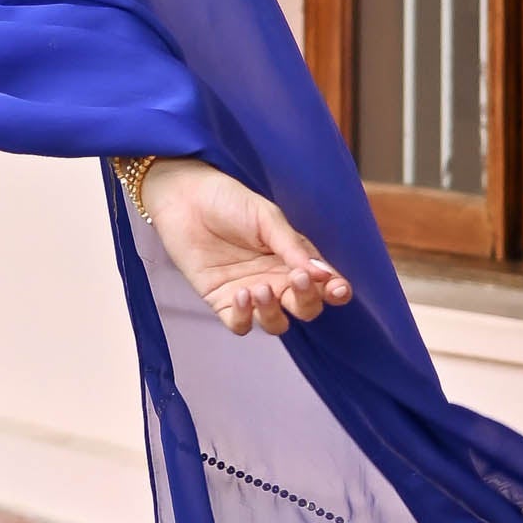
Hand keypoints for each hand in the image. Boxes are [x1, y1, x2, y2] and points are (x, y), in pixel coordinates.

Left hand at [136, 158, 351, 333]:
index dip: (336, 292)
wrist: (184, 198)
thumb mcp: (266, 218)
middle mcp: (276, 280)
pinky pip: (240, 325)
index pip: (324, 284)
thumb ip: (293, 247)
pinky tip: (240, 294)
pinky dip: (244, 317)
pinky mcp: (222, 302)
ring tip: (260, 288)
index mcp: (294, 258)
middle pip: (305, 308)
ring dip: (273, 312)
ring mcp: (251, 293)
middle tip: (296, 279)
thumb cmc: (228, 201)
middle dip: (307, 301)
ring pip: (276, 323)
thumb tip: (324, 274)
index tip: (337, 289)